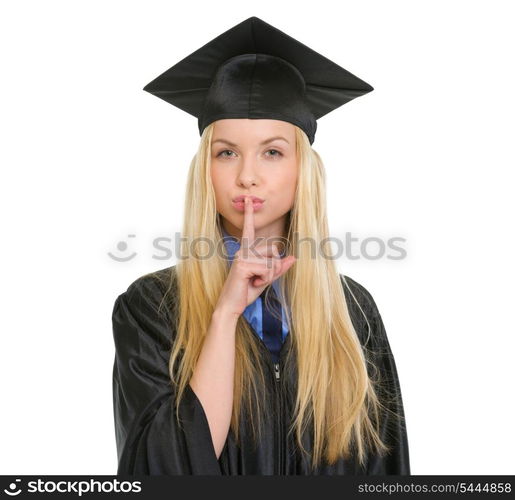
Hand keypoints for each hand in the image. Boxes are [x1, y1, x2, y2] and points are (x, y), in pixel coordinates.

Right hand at [215, 196, 296, 317]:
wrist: (230, 306)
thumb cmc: (246, 291)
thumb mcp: (266, 279)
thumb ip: (278, 268)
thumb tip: (293, 257)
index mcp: (246, 251)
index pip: (249, 230)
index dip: (249, 214)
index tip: (248, 199)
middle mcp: (243, 251)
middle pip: (274, 251)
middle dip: (274, 268)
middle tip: (260, 279)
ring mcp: (242, 257)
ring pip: (272, 262)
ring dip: (269, 277)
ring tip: (254, 282)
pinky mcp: (244, 265)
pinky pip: (267, 270)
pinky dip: (264, 280)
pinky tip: (252, 284)